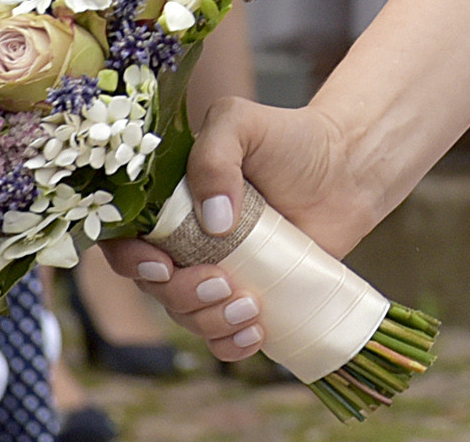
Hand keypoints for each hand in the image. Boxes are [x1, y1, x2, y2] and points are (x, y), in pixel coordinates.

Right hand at [98, 98, 382, 363]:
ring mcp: (215, 273)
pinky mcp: (248, 296)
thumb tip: (213, 221)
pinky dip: (231, 345)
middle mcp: (183, 243)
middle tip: (223, 281)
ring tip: (250, 305)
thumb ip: (214, 155)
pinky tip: (255, 333)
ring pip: (187, 316)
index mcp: (166, 204)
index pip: (123, 241)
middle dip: (181, 294)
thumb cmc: (289, 137)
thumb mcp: (241, 123)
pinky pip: (222, 338)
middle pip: (155, 288)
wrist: (346, 165)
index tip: (163, 265)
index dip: (130, 261)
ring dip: (209, 321)